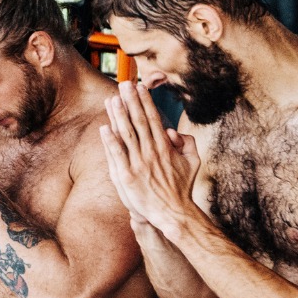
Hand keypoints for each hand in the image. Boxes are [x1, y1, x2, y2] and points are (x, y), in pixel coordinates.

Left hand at [98, 81, 201, 236]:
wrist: (172, 213)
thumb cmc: (182, 187)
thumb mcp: (193, 161)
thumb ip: (187, 143)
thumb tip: (172, 130)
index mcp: (166, 147)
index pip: (153, 118)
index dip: (145, 102)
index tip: (139, 87)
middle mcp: (151, 152)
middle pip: (139, 121)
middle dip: (131, 101)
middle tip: (124, 84)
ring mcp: (138, 164)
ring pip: (126, 134)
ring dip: (118, 116)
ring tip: (112, 99)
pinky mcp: (127, 176)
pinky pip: (117, 155)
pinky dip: (110, 141)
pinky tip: (103, 128)